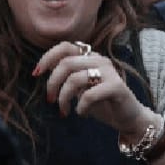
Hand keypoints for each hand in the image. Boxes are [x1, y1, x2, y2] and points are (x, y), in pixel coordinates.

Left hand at [36, 41, 155, 136]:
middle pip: (66, 63)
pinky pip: (89, 95)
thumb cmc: (101, 102)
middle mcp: (100, 60)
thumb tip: (43, 72)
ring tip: (64, 111)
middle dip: (52, 83)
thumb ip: (67, 77)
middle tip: (51, 100)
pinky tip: (82, 113)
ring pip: (75, 79)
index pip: (65, 47)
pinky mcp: (116, 86)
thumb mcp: (81, 88)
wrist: (127, 117)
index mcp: (90, 57)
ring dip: (64, 98)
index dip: (48, 57)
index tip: (36, 74)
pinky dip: (80, 107)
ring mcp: (110, 72)